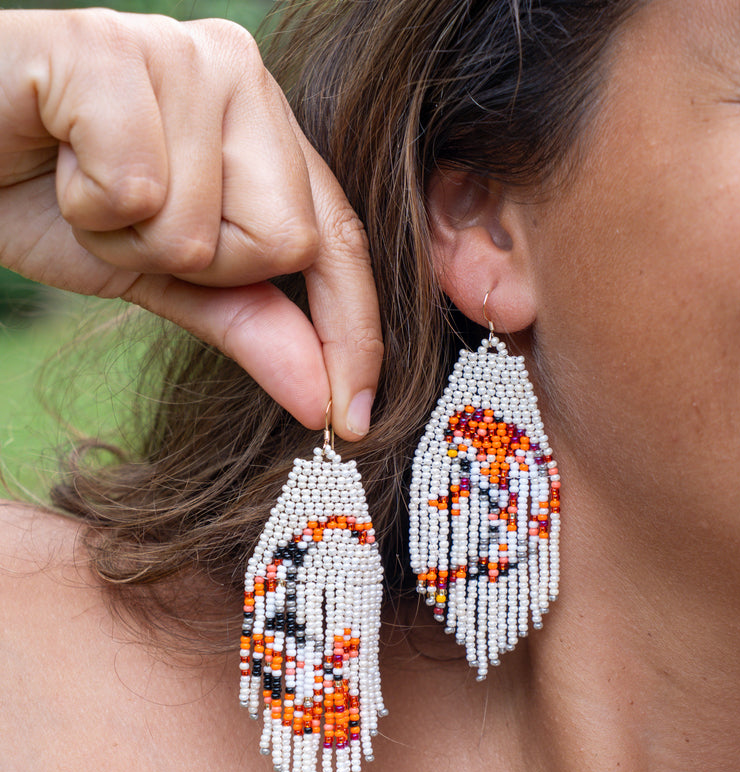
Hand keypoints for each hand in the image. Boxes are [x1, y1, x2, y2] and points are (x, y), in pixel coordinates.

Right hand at [0, 9, 380, 438]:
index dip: (350, 334)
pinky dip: (86, 205)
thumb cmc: (54, 199)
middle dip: (196, 264)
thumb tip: (323, 400)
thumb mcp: (165, 277)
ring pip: (202, 228)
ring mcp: (183, 53)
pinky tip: (58, 160)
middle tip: (126, 219)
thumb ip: (251, 324)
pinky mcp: (112, 50)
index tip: (352, 420)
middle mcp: (242, 75)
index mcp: (265, 125)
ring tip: (84, 189)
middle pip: (281, 241)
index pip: (337, 240)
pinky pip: (137, 191)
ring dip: (128, 239)